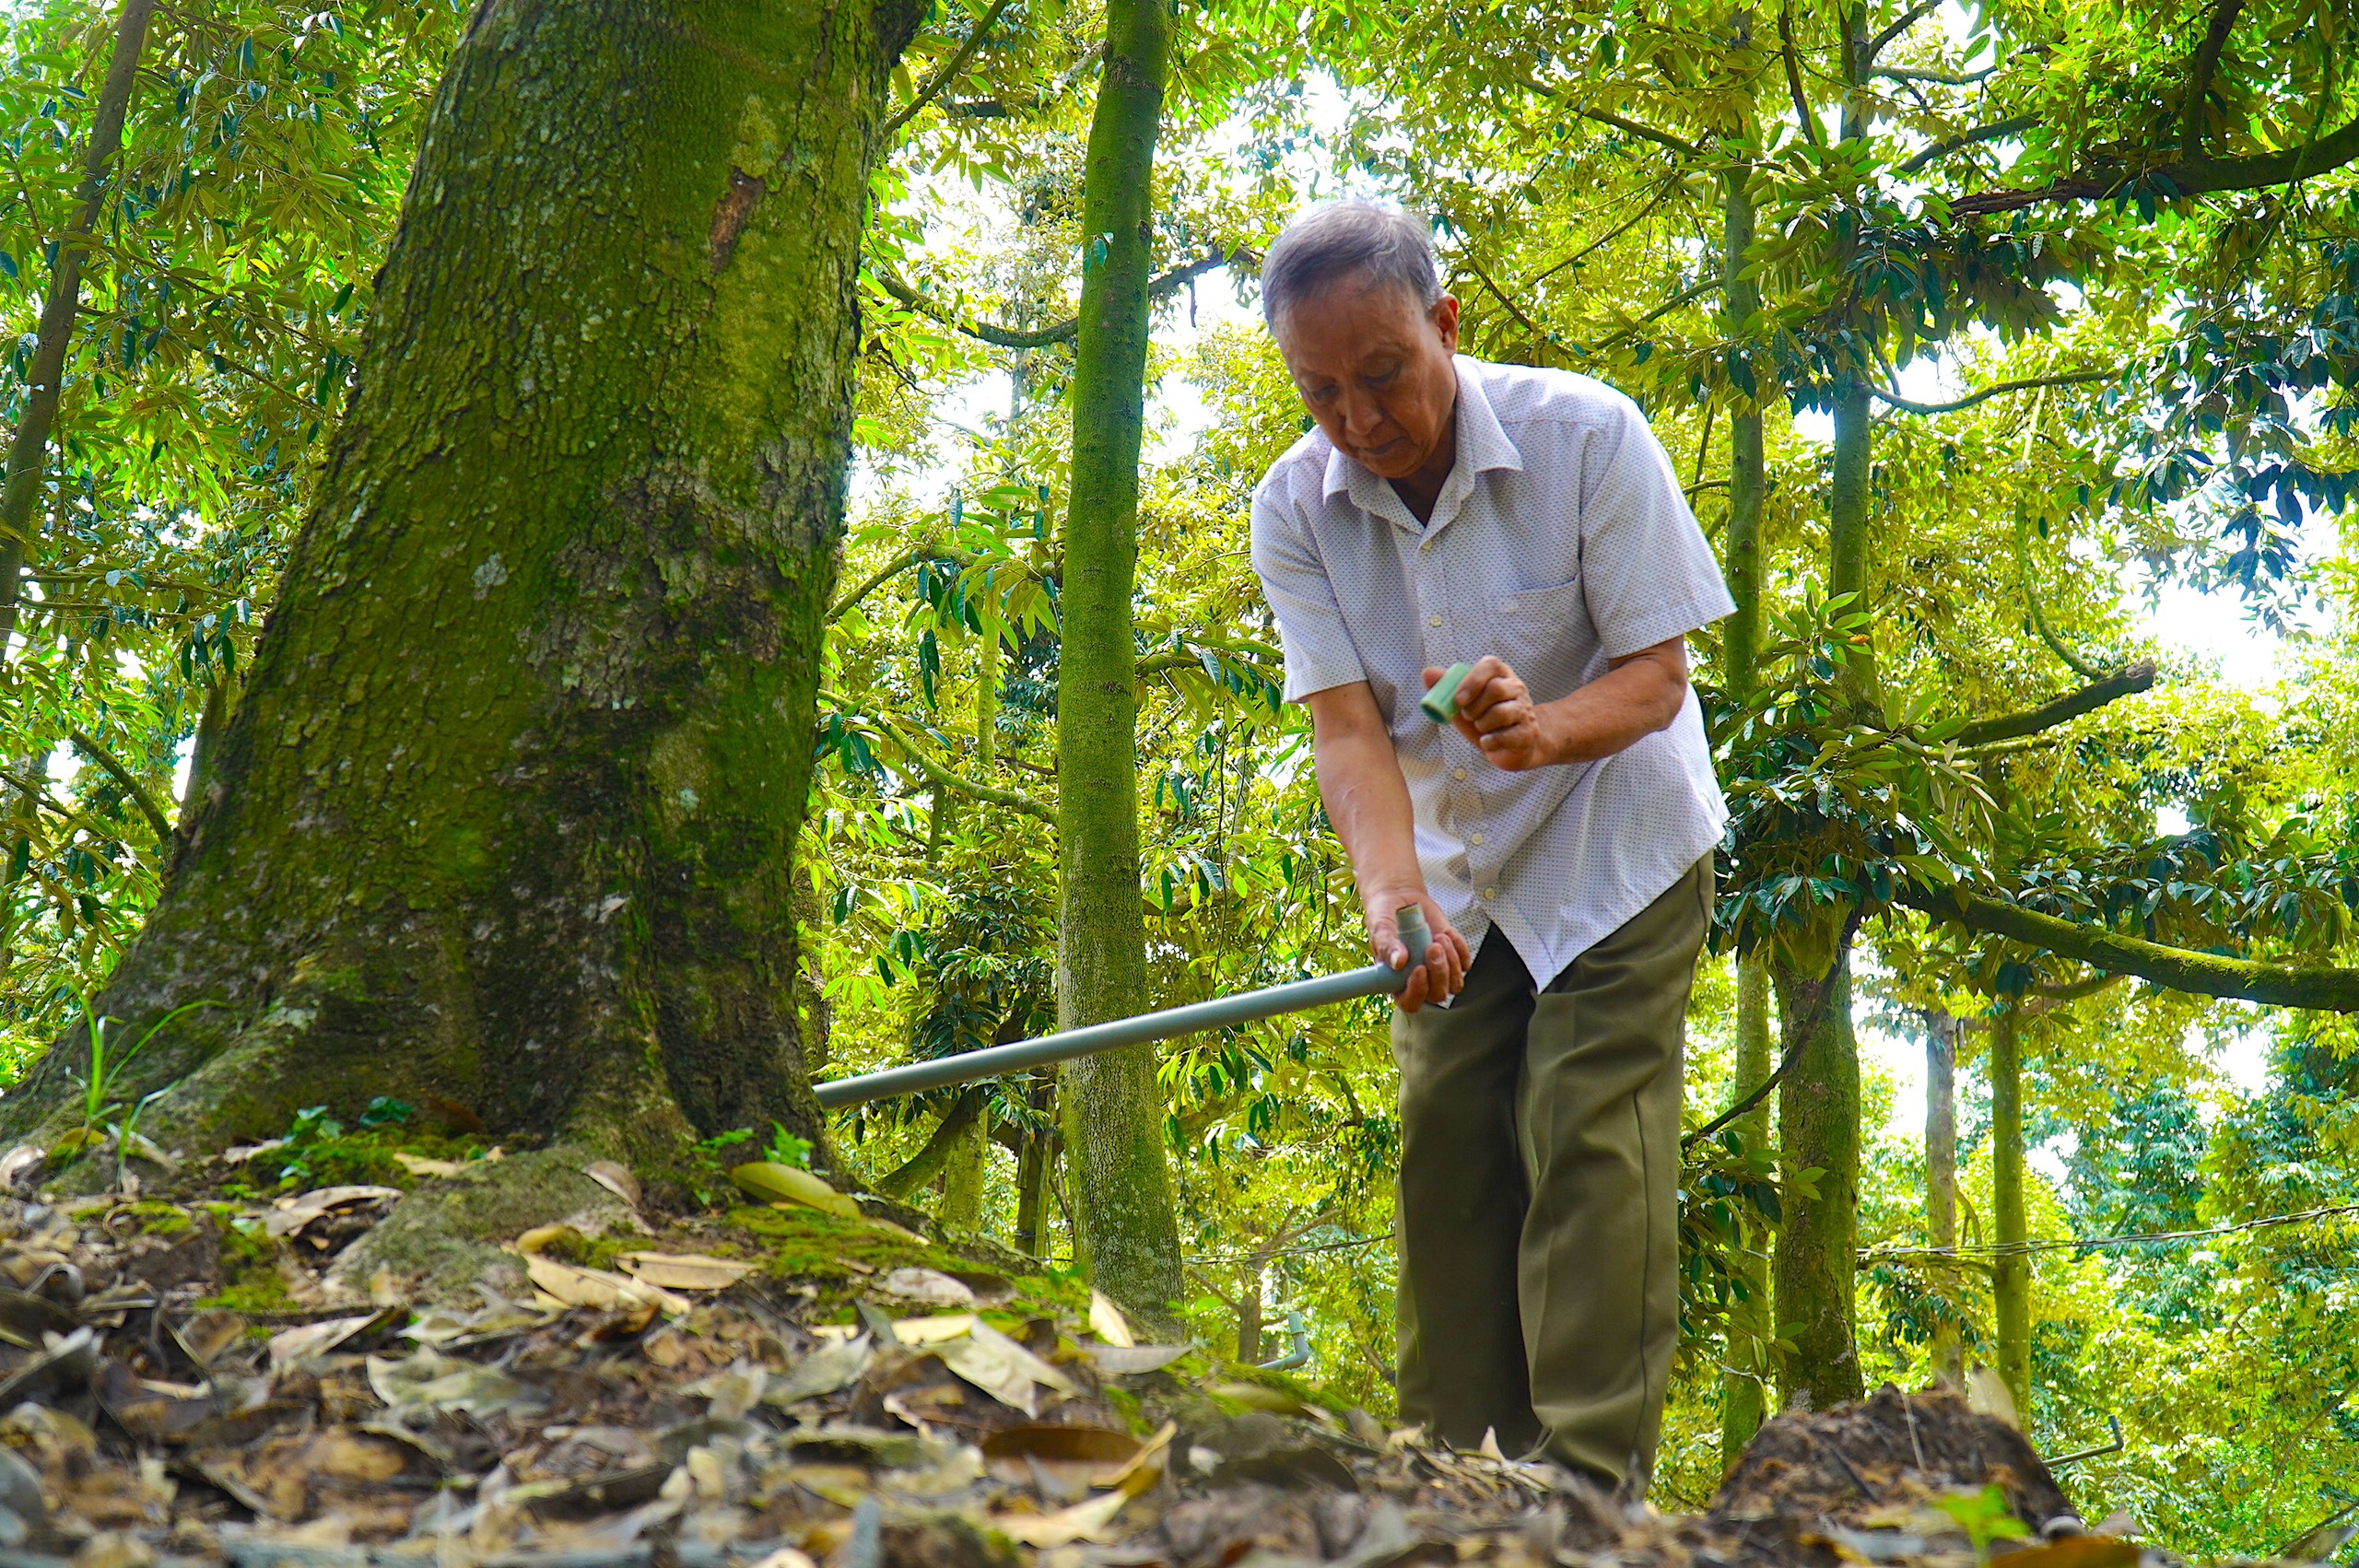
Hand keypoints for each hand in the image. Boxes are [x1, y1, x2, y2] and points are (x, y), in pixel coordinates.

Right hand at [1365, 892, 1471, 1013]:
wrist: (1401, 900)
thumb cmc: (1385, 917)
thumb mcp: (1380, 928)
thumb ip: (1387, 944)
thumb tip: (1398, 962)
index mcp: (1396, 982)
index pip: (1410, 1002)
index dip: (1417, 991)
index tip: (1419, 968)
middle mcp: (1418, 981)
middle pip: (1437, 995)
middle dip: (1439, 972)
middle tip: (1433, 946)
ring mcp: (1437, 971)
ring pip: (1454, 984)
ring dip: (1451, 962)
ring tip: (1440, 938)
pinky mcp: (1452, 957)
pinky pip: (1465, 964)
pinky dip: (1460, 948)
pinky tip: (1447, 933)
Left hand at [1423, 657, 1558, 770]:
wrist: (1511, 747)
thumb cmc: (1485, 720)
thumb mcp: (1463, 704)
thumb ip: (1446, 688)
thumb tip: (1427, 673)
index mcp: (1500, 675)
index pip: (1490, 665)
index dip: (1472, 681)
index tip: (1458, 700)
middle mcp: (1517, 688)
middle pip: (1496, 689)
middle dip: (1474, 707)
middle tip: (1468, 717)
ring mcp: (1525, 710)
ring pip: (1502, 713)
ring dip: (1482, 725)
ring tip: (1481, 729)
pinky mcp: (1529, 732)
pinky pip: (1506, 736)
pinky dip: (1489, 742)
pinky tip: (1488, 742)